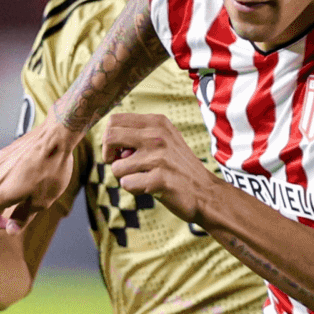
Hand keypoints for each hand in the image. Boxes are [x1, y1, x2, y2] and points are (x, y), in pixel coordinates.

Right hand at [0, 120, 79, 230]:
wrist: (56, 137)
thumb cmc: (51, 171)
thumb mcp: (41, 202)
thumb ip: (22, 218)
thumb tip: (10, 230)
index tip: (12, 224)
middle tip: (1, 218)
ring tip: (18, 199)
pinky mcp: (3, 154)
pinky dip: (4, 182)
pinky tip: (25, 179)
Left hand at [100, 112, 218, 224]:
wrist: (205, 192)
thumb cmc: (177, 168)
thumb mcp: (163, 140)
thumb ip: (138, 135)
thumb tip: (108, 141)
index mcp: (157, 122)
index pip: (114, 120)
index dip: (109, 139)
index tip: (118, 152)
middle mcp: (157, 136)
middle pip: (109, 137)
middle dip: (107, 156)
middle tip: (120, 165)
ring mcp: (159, 157)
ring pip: (116, 167)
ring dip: (124, 177)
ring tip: (144, 179)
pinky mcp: (160, 179)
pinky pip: (126, 184)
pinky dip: (134, 190)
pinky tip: (150, 188)